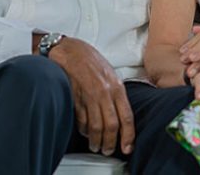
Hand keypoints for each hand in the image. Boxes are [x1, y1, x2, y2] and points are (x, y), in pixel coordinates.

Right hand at [49, 37, 133, 155]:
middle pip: (112, 124)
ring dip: (96, 140)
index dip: (128, 135)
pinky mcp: (75, 97)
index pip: (127, 116)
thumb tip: (121, 114)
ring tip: (95, 146)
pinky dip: (83, 129)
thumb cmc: (90, 61)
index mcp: (117, 86)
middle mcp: (105, 92)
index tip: (127, 147)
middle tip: (108, 149)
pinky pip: (81, 119)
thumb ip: (116, 94)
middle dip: (110, 142)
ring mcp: (90, 95)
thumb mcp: (110, 74)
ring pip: (96, 126)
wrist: (71, 50)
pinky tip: (85, 132)